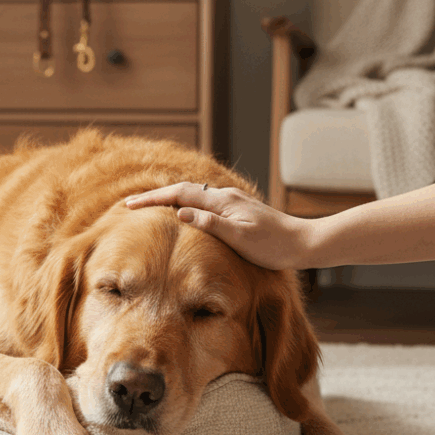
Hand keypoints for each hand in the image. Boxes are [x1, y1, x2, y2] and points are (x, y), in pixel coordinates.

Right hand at [124, 182, 312, 269]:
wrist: (306, 243)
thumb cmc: (274, 246)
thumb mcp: (240, 238)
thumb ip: (210, 224)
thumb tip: (180, 212)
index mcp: (222, 201)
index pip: (179, 193)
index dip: (152, 198)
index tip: (129, 205)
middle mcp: (225, 196)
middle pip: (183, 189)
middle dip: (155, 196)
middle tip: (131, 204)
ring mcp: (232, 202)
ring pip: (193, 194)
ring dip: (169, 198)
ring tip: (150, 207)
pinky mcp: (237, 210)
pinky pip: (203, 202)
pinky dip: (185, 203)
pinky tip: (183, 213)